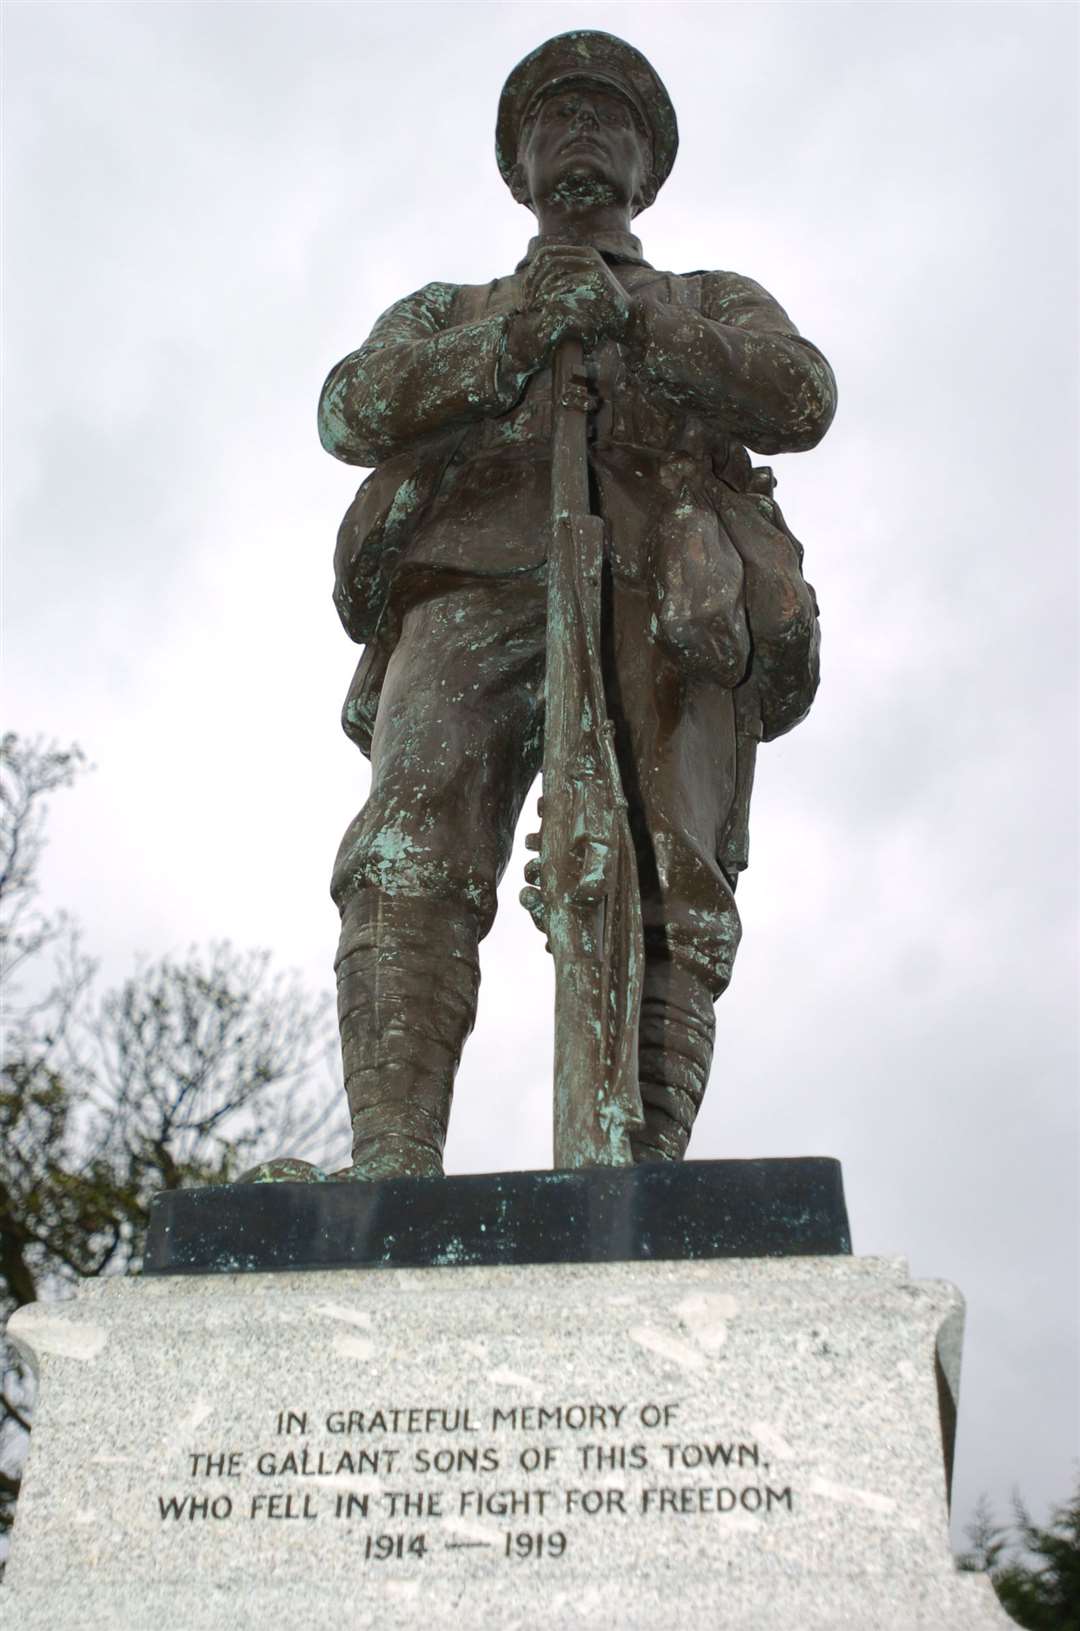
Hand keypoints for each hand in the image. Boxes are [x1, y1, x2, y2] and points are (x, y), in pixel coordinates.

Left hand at [518, 243, 631, 357]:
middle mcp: (589, 257)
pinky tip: (545, 312)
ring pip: (553, 273)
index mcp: (585, 254)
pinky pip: (563, 287)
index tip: (525, 295)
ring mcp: (594, 268)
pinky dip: (550, 300)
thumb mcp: (584, 288)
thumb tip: (534, 282)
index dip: (531, 274)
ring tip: (533, 309)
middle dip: (531, 283)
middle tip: (525, 305)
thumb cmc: (602, 310)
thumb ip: (566, 278)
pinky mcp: (596, 282)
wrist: (629, 320)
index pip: (547, 254)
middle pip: (547, 261)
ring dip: (538, 292)